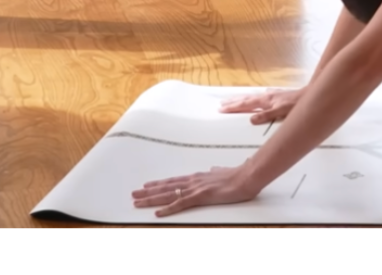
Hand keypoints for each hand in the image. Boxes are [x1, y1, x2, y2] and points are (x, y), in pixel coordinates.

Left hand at [131, 164, 265, 217]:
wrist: (247, 176)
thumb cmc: (238, 175)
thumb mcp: (223, 172)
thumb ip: (215, 172)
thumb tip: (212, 169)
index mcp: (198, 177)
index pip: (173, 181)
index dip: (159, 184)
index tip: (146, 186)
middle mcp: (193, 181)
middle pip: (166, 187)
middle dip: (148, 192)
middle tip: (134, 195)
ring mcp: (196, 188)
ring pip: (168, 194)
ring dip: (152, 199)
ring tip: (138, 202)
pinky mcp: (201, 196)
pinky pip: (180, 204)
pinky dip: (168, 208)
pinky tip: (158, 213)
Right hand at [219, 86, 304, 125]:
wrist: (310, 95)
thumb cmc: (297, 105)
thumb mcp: (282, 112)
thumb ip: (267, 115)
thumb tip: (251, 120)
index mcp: (265, 101)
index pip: (245, 104)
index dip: (233, 107)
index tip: (221, 109)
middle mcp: (266, 97)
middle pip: (246, 99)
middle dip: (233, 102)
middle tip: (220, 105)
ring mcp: (271, 95)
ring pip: (252, 97)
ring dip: (241, 99)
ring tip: (232, 100)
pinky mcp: (277, 95)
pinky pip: (261, 96)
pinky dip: (254, 97)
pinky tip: (256, 96)